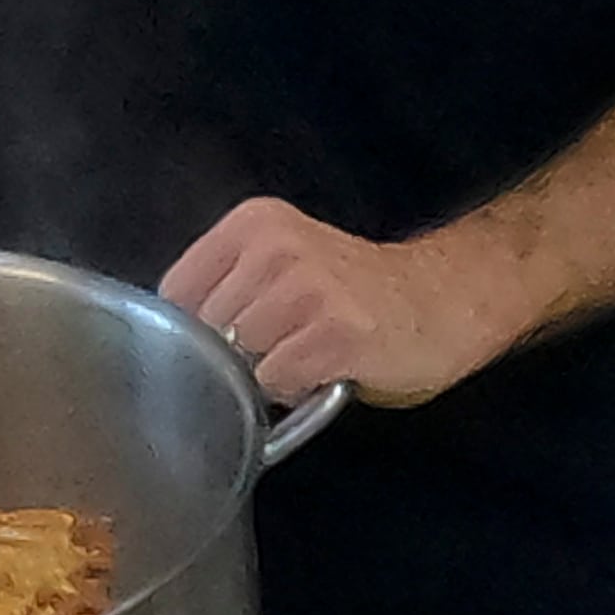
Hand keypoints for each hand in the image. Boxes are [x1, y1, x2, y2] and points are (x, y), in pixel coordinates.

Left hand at [162, 199, 532, 407]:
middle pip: (204, 329)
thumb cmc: (356, 295)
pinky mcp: (333, 333)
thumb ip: (228, 287)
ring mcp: (305, 288)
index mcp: (253, 223)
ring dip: (265, 375)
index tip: (227, 341)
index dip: (193, 330)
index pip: (177, 291)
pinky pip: (276, 381)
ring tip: (307, 356)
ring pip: (237, 359)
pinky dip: (295, 390)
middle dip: (231, 356)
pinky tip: (327, 370)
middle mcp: (275, 246)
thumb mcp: (283, 264)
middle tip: (282, 350)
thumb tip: (170, 342)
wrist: (444, 301)